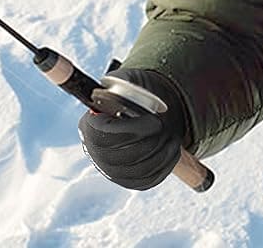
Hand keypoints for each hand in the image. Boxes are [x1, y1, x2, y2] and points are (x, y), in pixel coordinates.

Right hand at [78, 68, 189, 189]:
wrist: (149, 113)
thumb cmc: (136, 95)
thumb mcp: (129, 82)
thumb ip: (123, 84)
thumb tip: (122, 89)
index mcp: (90, 125)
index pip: (103, 135)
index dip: (132, 130)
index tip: (156, 121)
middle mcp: (95, 151)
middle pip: (120, 158)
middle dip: (150, 142)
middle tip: (166, 128)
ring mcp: (111, 170)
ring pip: (137, 170)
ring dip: (161, 152)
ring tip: (173, 135)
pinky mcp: (130, 180)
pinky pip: (148, 179)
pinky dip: (165, 165)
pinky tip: (171, 148)